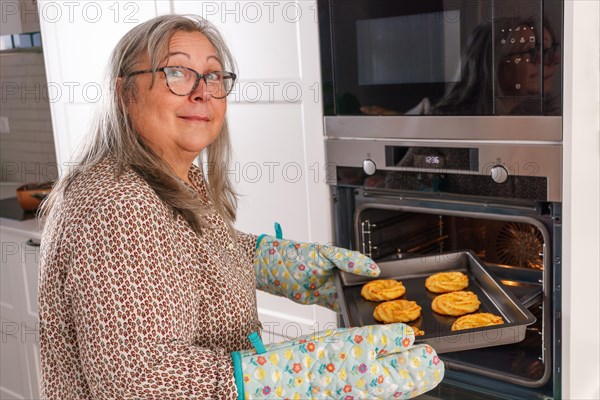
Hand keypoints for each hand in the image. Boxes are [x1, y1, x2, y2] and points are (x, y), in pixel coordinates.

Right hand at [231, 324, 443, 398]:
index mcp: (384, 382)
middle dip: (422, 371)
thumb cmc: (320, 361)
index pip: (417, 374)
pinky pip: (378, 383)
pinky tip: (384, 365)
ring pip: (394, 384)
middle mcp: (376, 391)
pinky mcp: (350, 388)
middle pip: (409, 383)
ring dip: (407, 373)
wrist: (288, 377)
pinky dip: (388, 373)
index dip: (429, 362)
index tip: (436, 353)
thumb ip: (388, 338)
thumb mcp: (360, 339)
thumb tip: (409, 336)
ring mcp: (363, 391)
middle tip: (433, 362)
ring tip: (415, 364)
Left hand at [254, 234, 379, 309]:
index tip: (394, 289)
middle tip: (387, 305)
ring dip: (363, 304)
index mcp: (345, 260)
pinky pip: (343, 308)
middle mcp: (342, 274)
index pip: (368, 269)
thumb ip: (349, 260)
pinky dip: (350, 313)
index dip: (381, 280)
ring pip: (355, 298)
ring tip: (376, 313)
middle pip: (364, 286)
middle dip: (374, 295)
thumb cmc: (298, 256)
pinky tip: (359, 317)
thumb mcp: (326, 254)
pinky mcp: (327, 301)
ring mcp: (335, 288)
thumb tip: (372, 268)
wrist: (275, 272)